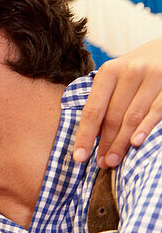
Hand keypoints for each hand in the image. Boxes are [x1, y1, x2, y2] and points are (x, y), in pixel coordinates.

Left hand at [74, 36, 161, 166]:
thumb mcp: (117, 75)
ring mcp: (152, 77)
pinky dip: (145, 128)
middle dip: (104, 143)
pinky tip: (136, 143)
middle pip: (112, 117)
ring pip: (132, 117)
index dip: (84, 136)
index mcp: (109, 71)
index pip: (93, 110)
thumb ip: (104, 98)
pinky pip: (155, 111)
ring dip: (121, 142)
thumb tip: (89, 134)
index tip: (78, 157)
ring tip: (113, 160)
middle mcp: (129, 72)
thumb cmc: (137, 69)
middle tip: (101, 163)